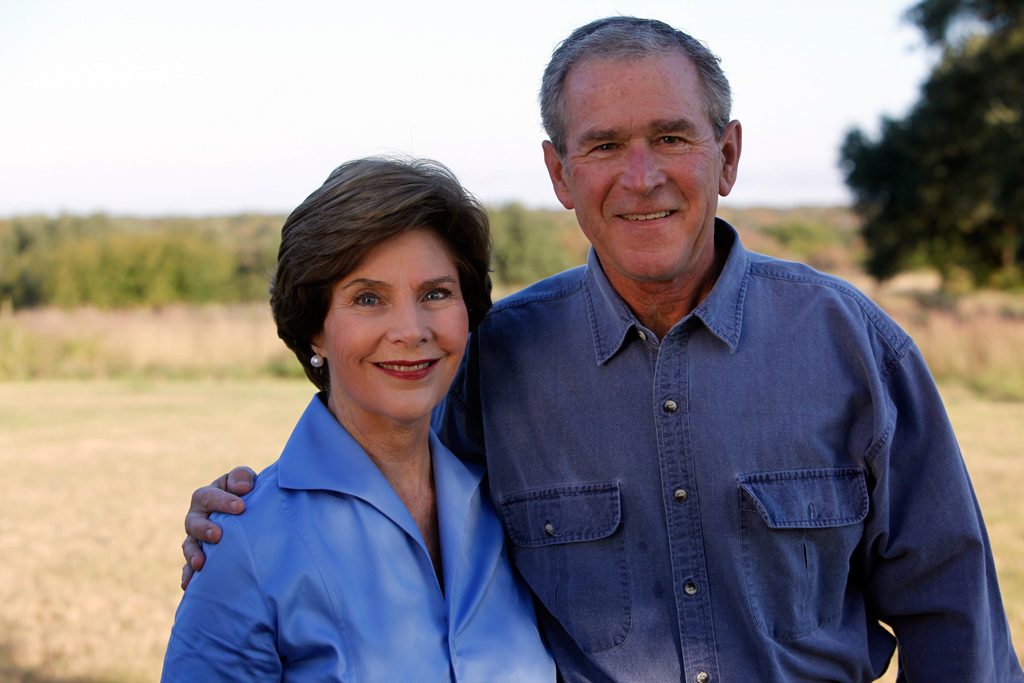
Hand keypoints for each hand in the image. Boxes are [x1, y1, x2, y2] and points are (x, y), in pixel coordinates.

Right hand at [180, 466, 255, 589]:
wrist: (248, 513)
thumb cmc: (245, 493)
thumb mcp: (244, 481)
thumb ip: (242, 477)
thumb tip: (242, 488)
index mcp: (207, 495)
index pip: (210, 496)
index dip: (223, 501)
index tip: (241, 507)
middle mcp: (198, 517)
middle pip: (193, 523)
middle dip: (204, 529)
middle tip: (218, 535)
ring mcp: (197, 538)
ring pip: (189, 546)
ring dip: (193, 555)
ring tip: (201, 564)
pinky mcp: (201, 556)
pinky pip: (190, 567)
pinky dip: (188, 575)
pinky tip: (189, 585)